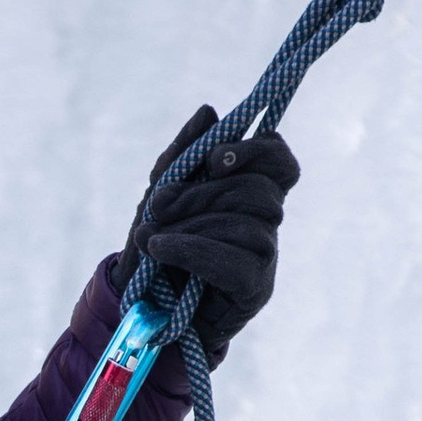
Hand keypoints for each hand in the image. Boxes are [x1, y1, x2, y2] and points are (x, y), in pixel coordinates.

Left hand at [124, 102, 299, 363]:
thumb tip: (208, 112)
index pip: (280, 161)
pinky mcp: (255, 289)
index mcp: (250, 192)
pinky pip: (234, 259)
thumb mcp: (160, 196)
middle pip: (255, 189)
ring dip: (190, 225)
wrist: (141, 309)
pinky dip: (192, 250)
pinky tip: (161, 249)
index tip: (213, 159)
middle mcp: (266, 222)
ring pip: (244, 222)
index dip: (256, 151)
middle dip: (201, 193)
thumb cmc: (157, 247)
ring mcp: (265, 256)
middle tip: (158, 205)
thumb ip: (182, 156)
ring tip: (150, 237)